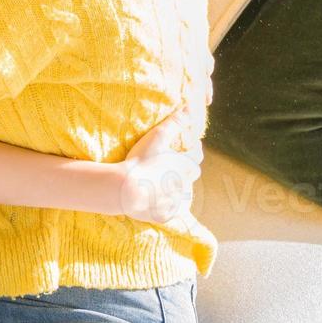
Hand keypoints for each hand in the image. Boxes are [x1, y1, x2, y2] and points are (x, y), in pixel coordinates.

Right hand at [115, 106, 203, 223]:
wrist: (124, 189)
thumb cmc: (140, 161)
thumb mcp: (157, 137)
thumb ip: (175, 123)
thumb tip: (189, 108)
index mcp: (186, 166)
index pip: (196, 156)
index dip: (191, 151)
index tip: (183, 149)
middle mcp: (185, 185)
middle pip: (191, 175)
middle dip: (185, 170)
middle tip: (172, 165)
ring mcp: (176, 201)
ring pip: (184, 194)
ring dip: (178, 189)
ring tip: (164, 184)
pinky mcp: (166, 215)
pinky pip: (172, 211)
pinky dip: (169, 206)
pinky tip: (161, 201)